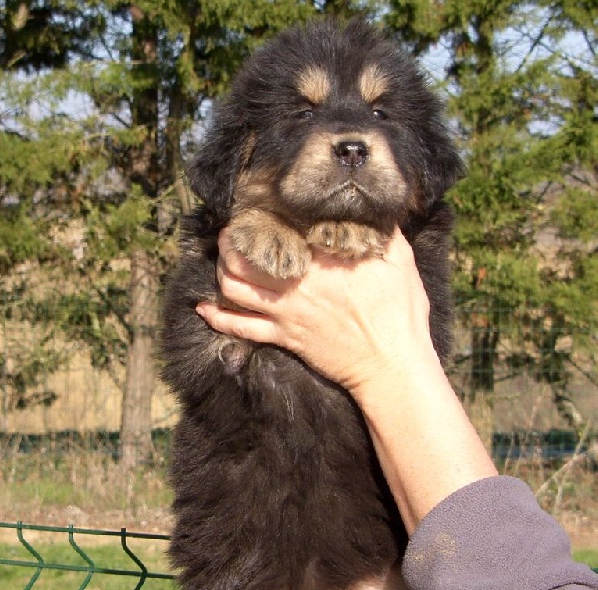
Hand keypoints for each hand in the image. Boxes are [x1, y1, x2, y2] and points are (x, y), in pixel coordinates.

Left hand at [197, 226, 440, 396]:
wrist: (390, 365)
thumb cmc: (400, 313)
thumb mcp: (400, 261)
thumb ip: (385, 231)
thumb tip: (379, 210)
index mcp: (321, 261)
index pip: (276, 232)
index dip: (257, 219)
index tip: (252, 212)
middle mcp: (295, 284)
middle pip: (243, 259)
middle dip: (228, 244)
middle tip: (228, 234)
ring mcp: (285, 313)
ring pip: (234, 289)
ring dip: (220, 273)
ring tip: (220, 262)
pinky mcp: (284, 338)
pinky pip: (240, 328)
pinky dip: (217, 318)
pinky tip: (204, 309)